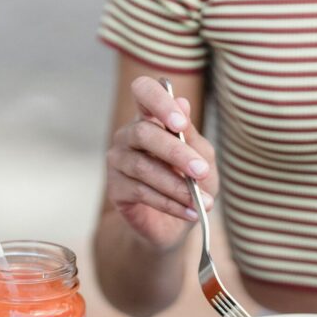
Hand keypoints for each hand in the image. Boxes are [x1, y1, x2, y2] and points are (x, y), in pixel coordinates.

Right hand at [105, 76, 217, 250]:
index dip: (158, 101)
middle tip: (202, 171)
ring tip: (201, 201)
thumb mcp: (202, 158)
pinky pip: (141, 192)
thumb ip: (192, 135)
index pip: (143, 91)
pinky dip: (170, 203)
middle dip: (176, 153)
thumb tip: (183, 103)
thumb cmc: (190, 183)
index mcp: (150, 117)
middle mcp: (129, 135)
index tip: (180, 122)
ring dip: (177, 185)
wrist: (175, 225)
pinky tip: (190, 212)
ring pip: (143, 167)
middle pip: (143, 133)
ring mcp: (117, 161)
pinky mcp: (115, 188)